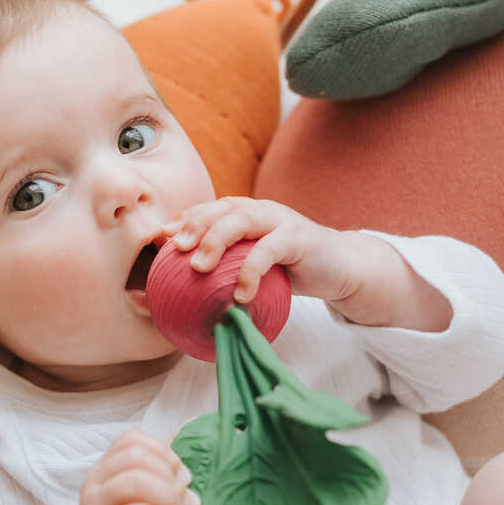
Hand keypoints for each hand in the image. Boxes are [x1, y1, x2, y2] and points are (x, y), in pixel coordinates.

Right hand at [80, 430, 200, 504]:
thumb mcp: (167, 492)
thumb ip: (175, 471)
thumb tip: (193, 448)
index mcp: (108, 467)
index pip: (135, 440)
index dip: (166, 456)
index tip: (178, 483)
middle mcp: (94, 485)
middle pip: (138, 458)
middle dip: (171, 482)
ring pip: (138, 482)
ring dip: (169, 504)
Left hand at [162, 196, 366, 306]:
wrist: (341, 269)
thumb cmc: (292, 271)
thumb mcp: (256, 268)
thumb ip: (228, 271)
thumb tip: (186, 288)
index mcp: (248, 213)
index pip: (211, 208)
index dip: (185, 219)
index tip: (162, 239)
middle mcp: (262, 210)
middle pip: (223, 208)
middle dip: (195, 225)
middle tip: (175, 249)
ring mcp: (282, 221)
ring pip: (243, 219)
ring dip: (216, 241)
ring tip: (199, 268)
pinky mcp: (300, 238)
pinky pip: (269, 250)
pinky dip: (251, 271)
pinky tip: (240, 295)